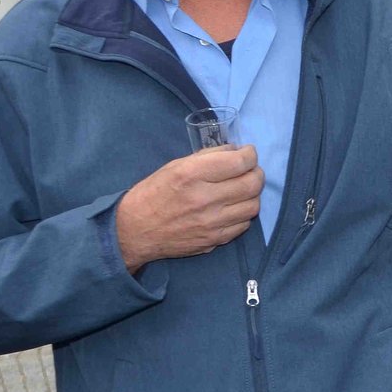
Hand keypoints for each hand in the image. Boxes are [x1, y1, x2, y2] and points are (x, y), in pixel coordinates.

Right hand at [114, 145, 263, 272]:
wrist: (134, 231)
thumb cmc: (153, 193)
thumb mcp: (175, 166)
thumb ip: (208, 157)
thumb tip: (236, 151)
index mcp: (192, 175)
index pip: (239, 162)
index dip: (250, 155)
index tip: (248, 153)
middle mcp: (205, 199)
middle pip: (252, 184)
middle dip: (256, 172)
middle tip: (250, 170)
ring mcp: (212, 223)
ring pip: (253, 205)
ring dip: (253, 194)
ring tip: (243, 189)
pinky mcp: (215, 240)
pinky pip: (244, 224)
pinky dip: (243, 213)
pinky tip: (234, 207)